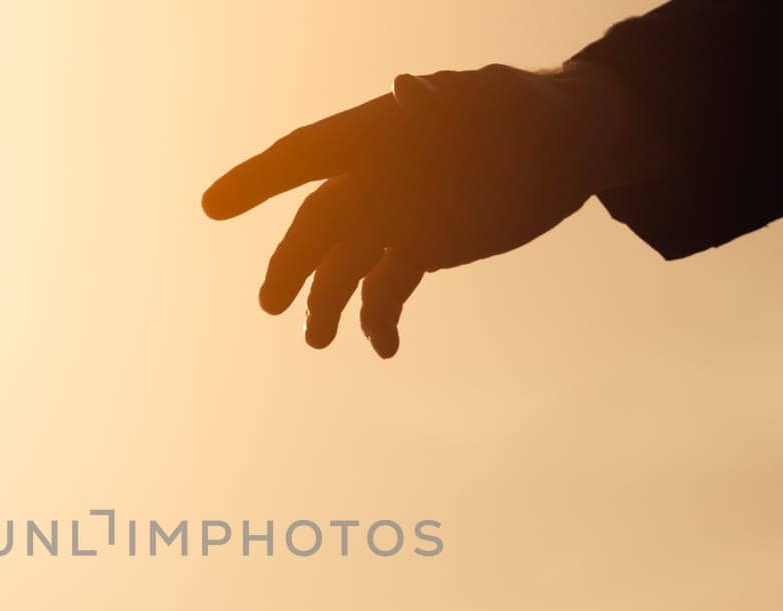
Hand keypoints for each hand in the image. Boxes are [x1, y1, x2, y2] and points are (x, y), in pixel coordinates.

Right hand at [202, 63, 663, 356]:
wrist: (569, 146)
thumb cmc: (530, 106)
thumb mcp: (498, 96)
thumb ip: (449, 98)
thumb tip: (405, 91)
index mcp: (380, 132)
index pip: (308, 153)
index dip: (259, 179)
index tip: (213, 206)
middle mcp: (377, 176)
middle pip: (320, 221)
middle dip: (292, 262)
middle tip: (269, 303)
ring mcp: (396, 215)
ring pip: (344, 263)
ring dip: (327, 302)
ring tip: (318, 341)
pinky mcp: (423, 247)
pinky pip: (386, 286)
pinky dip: (381, 317)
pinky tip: (385, 347)